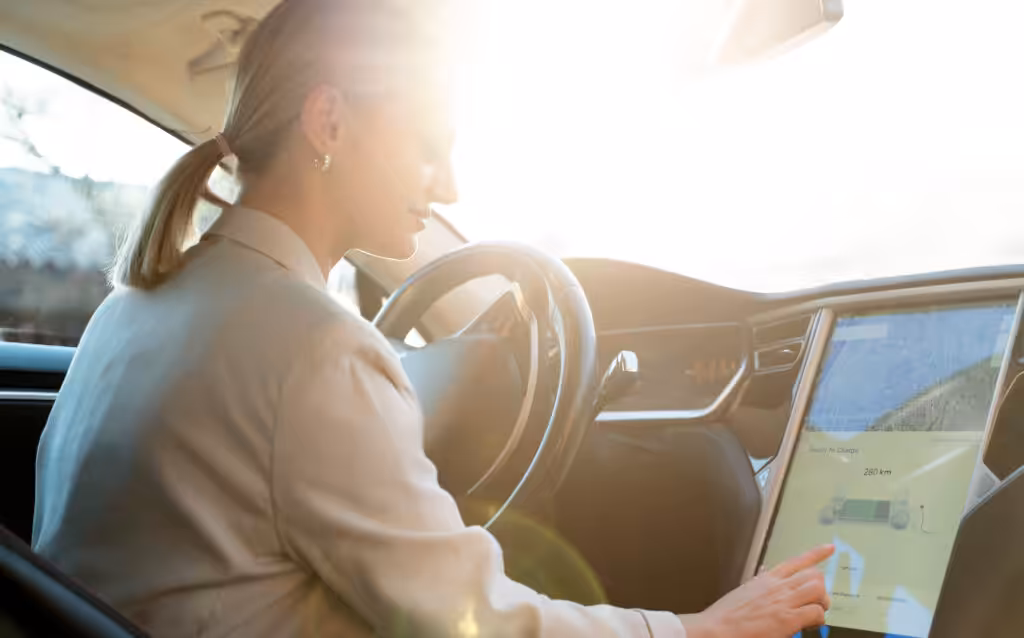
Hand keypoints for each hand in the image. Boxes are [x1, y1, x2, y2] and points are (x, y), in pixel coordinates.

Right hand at [680, 544, 833, 637]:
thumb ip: (759, 583)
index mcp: (767, 579)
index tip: (829, 548)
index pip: (797, 561)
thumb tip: (764, 575)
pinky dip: (818, 619)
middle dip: (820, 588)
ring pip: (818, 589)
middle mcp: (778, 587)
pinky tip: (809, 625)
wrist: (717, 630)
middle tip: (817, 601)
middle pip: (813, 574)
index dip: (817, 553)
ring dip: (822, 602)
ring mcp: (784, 601)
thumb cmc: (727, 616)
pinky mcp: (788, 619)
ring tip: (814, 613)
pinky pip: (816, 612)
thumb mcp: (744, 592)